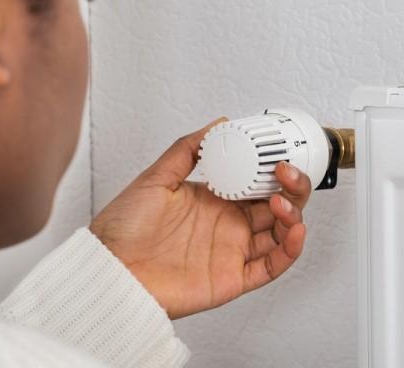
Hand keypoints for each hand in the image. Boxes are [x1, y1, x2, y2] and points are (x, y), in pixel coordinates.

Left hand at [90, 119, 310, 319]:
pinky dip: (290, 250)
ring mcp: (232, 251)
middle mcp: (227, 225)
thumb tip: (217, 125)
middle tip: (287, 173)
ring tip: (285, 201)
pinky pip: (271, 266)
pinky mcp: (233, 278)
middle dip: (292, 188)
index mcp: (214, 200)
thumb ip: (188, 150)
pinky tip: (295, 231)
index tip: (279, 155)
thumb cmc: (123, 229)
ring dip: (292, 215)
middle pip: (276, 205)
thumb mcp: (156, 177)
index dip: (273, 170)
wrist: (109, 268)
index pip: (256, 182)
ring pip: (280, 233)